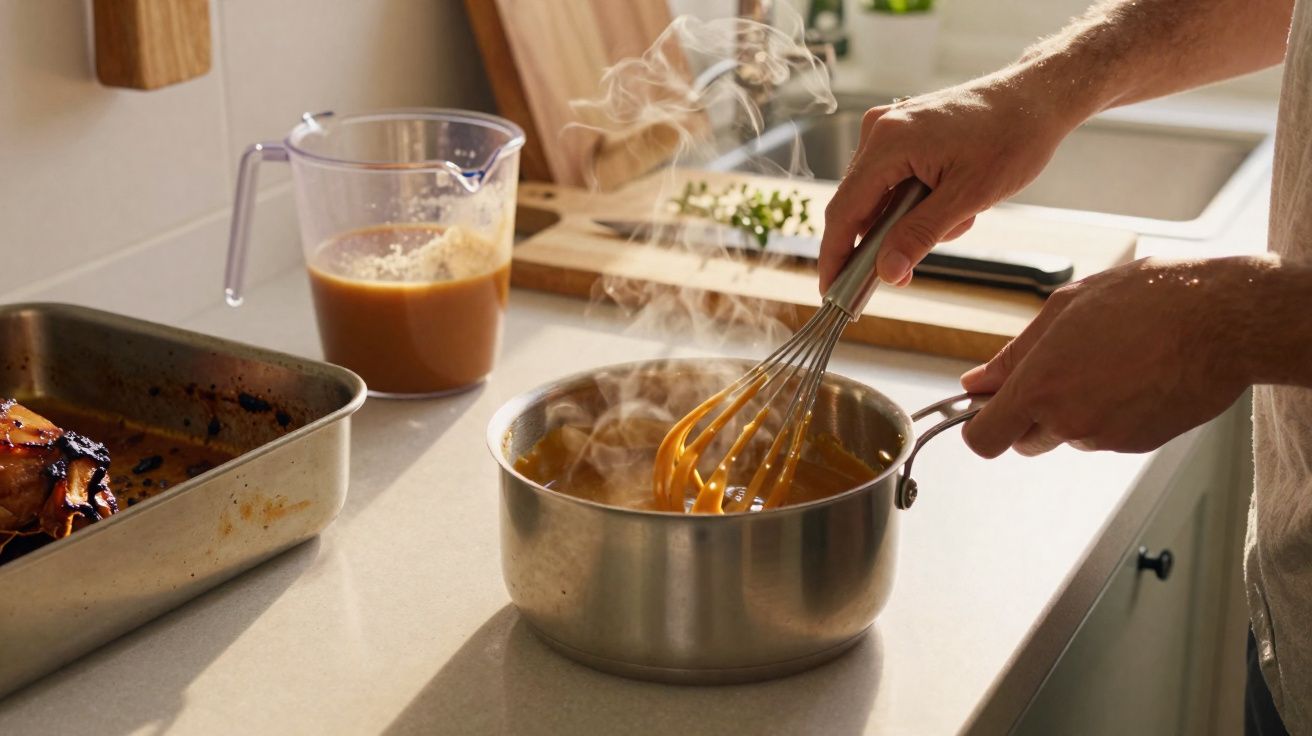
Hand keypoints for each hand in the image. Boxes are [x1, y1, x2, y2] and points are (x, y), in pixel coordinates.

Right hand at [818, 74, 1081, 290]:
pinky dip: (917, 202)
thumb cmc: (1012, 137)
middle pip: (858, 206)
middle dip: (887, 239)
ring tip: (960, 214)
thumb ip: (920, 235)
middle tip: (911, 268)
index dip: (835, 256)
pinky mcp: (901, 132)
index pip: (844, 211)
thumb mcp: (968, 196)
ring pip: (880, 198)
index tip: (831, 292)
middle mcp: (878, 131)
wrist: (1037, 96)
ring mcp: (888, 129)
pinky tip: (952, 197)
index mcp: (888, 142)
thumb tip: (886, 273)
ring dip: (911, 220)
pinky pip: (893, 182)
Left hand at [959, 257, 1260, 457]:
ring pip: (1069, 434)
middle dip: (1028, 416)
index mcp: (1040, 386)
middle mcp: (1069, 421)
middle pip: (1023, 441)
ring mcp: (1106, 438)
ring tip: (1109, 360)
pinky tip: (1134, 374)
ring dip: (1075, 408)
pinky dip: (1110, 412)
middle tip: (1056, 371)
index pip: (984, 439)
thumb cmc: (1146, 301)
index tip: (985, 409)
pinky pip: (1106, 435)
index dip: (978, 426)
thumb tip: (975, 384)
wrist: (1223, 319)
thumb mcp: (1064, 310)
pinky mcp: (1139, 445)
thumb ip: (1013, 355)